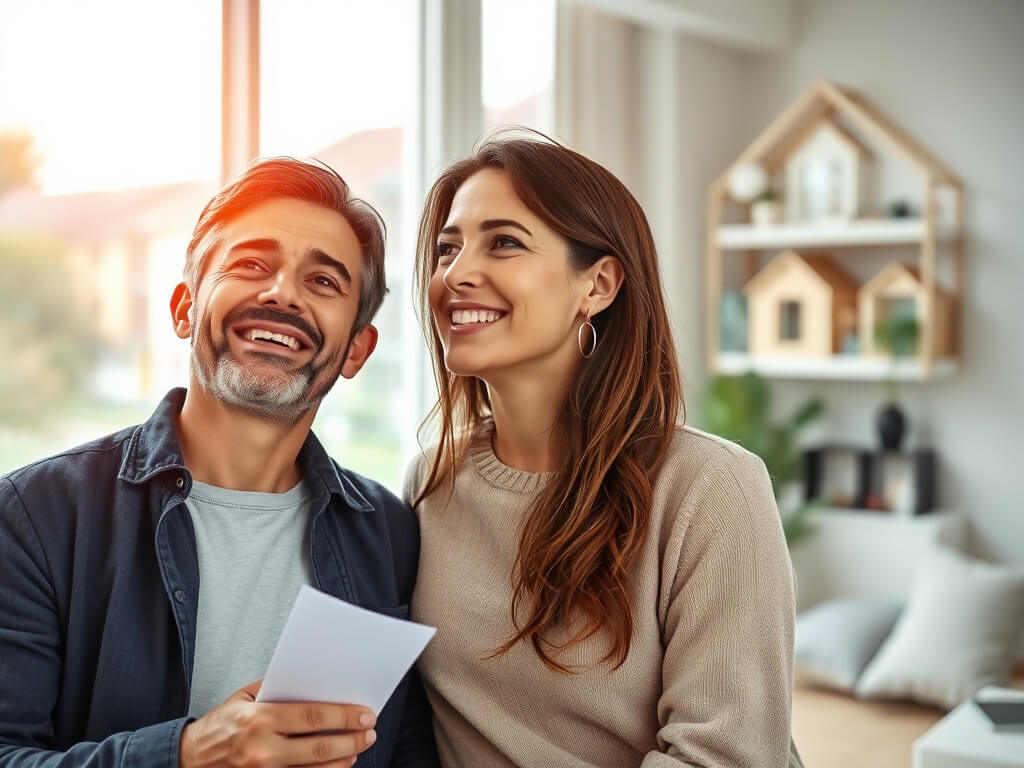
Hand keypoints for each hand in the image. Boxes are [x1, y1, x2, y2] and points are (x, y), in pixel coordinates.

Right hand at [179, 680, 376, 767]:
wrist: (189, 759)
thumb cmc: (220, 725)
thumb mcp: (244, 697)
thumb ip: (278, 689)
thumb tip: (318, 684)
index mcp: (258, 720)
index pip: (311, 717)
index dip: (343, 716)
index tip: (365, 714)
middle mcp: (262, 750)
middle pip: (320, 747)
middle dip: (352, 739)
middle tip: (370, 732)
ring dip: (344, 760)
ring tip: (358, 748)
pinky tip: (338, 766)